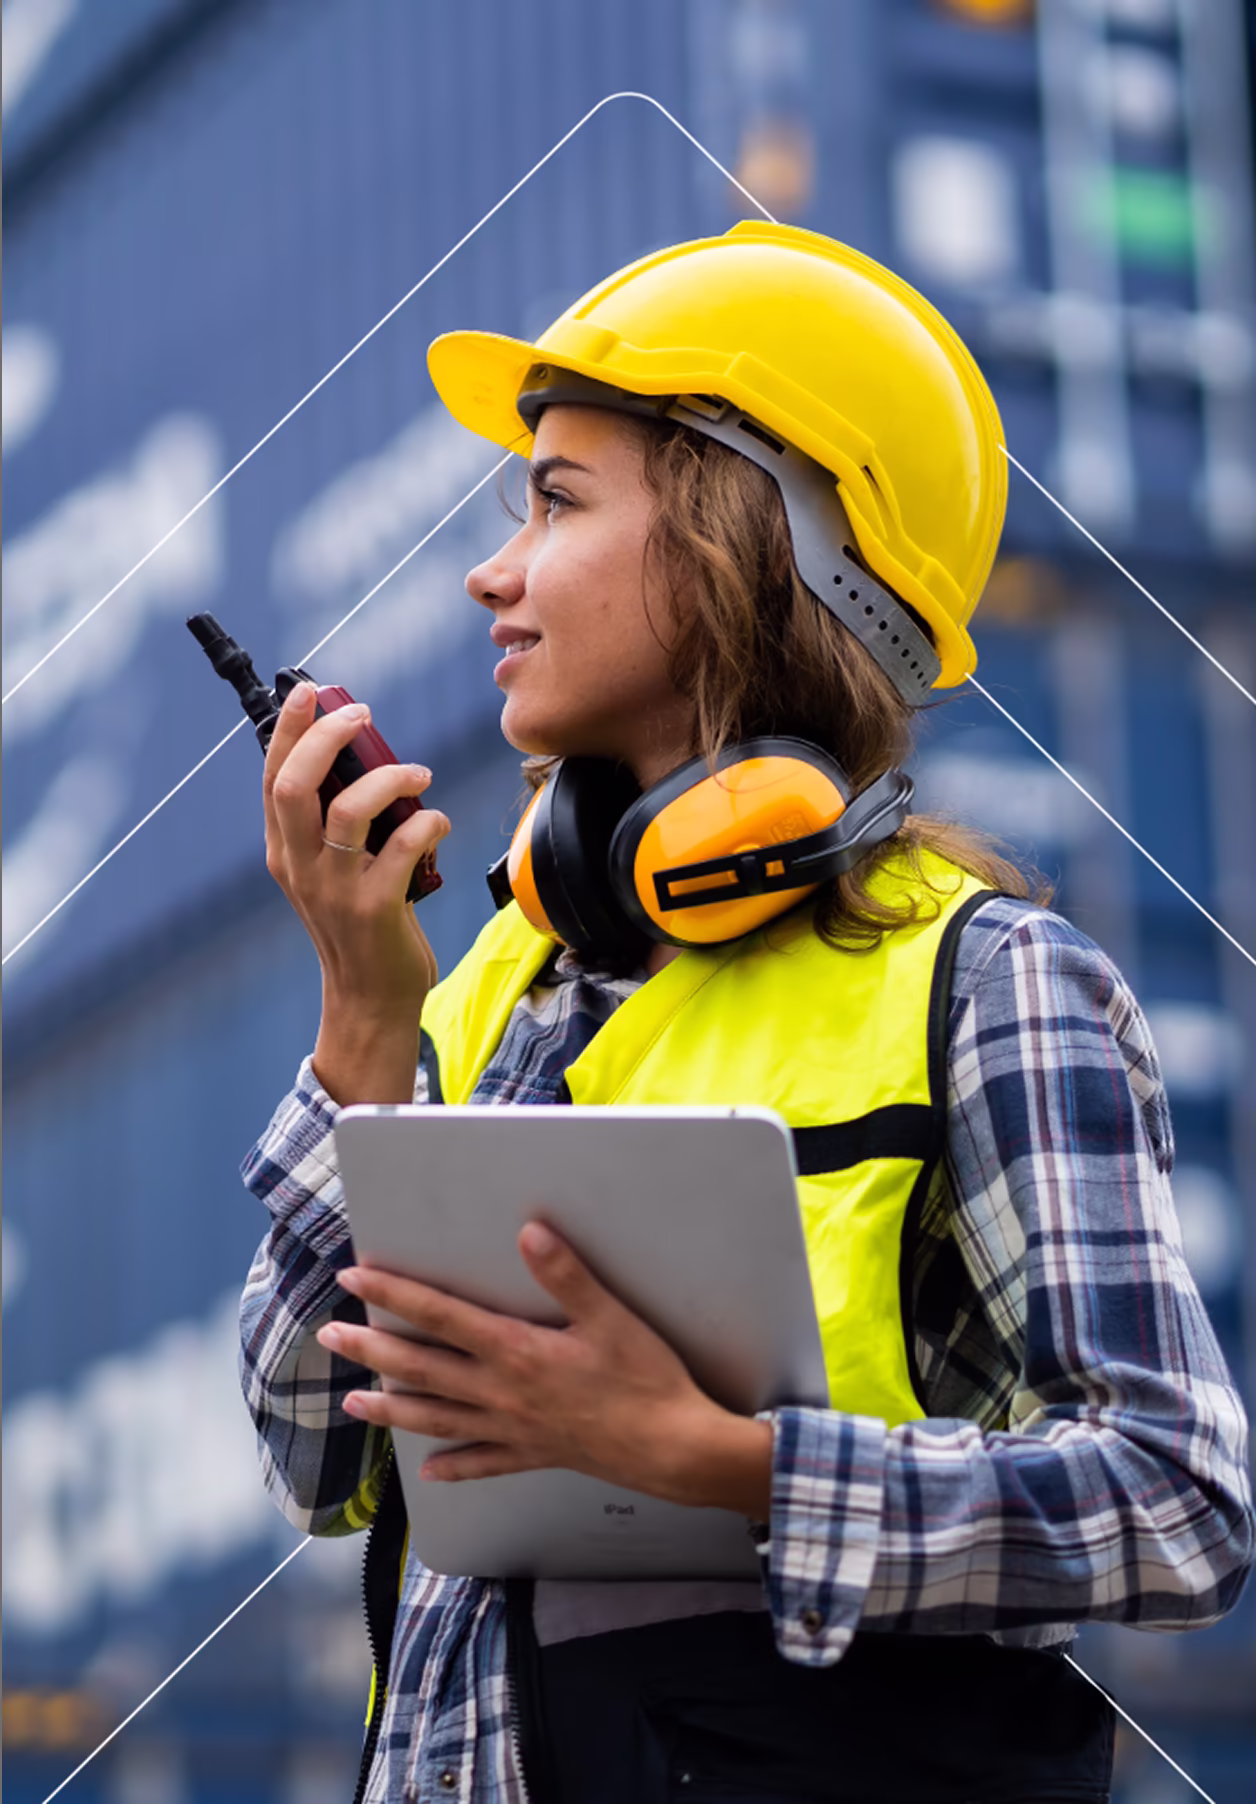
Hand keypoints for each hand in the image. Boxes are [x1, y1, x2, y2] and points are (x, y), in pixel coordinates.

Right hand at [263, 683, 449, 1102]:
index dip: (288, 730)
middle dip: (325, 737)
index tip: (309, 692)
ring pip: (347, 809)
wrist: (370, 998)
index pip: (273, 777)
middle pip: (295, 785)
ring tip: (418, 774)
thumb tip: (366, 761)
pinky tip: (439, 823)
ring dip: (388, 778)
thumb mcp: (331, 872)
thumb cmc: (361, 925)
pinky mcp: (374, 908)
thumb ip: (336, 824)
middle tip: (361, 714)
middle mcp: (299, 866)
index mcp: (285, 851)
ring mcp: (334, 889)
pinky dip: (426, 823)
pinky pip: (401, 846)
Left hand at [316, 1223, 772, 1516]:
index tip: (354, 1279)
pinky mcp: (535, 1454)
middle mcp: (502, 1392)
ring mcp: (514, 1429)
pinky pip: (483, 1461)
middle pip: (422, 1367)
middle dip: (371, 1348)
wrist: (674, 1449)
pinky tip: (430, 1472)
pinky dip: (454, 1465)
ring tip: (353, 1403)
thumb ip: (566, 1275)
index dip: (394, 1295)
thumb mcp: (611, 1317)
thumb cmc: (646, 1380)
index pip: (440, 1316)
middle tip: (328, 1336)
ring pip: (437, 1417)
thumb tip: (528, 1232)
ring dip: (392, 1407)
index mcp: (516, 1352)